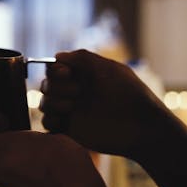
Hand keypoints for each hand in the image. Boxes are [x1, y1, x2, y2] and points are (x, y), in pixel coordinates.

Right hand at [40, 50, 186, 186]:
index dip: (55, 70)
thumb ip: (83, 58)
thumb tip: (57, 55)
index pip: (55, 68)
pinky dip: (50, 121)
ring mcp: (72, 112)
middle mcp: (76, 92)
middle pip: (46, 85)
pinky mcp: (71, 131)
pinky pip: (48, 124)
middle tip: (77, 93)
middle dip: (56, 87)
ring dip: (52, 103)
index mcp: (84, 76)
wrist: (141, 127)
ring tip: (70, 108)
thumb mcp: (109, 69)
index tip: (66, 74)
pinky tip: (65, 120)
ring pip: (45, 104)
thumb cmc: (130, 94)